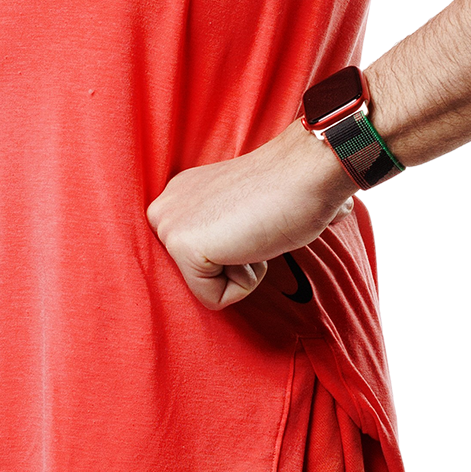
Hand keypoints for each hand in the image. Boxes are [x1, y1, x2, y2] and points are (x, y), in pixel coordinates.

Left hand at [146, 120, 359, 309]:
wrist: (305, 173)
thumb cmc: (289, 190)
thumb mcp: (241, 209)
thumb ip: (228, 225)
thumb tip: (255, 235)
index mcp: (179, 196)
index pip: (199, 257)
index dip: (237, 251)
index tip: (251, 220)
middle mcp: (165, 207)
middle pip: (198, 275)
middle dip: (236, 264)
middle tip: (253, 227)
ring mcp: (168, 226)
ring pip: (206, 287)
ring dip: (243, 270)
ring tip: (254, 230)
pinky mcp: (181, 246)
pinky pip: (213, 299)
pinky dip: (244, 283)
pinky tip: (252, 241)